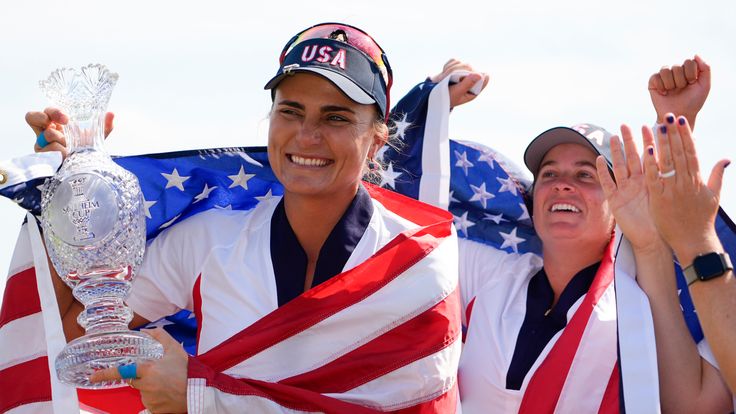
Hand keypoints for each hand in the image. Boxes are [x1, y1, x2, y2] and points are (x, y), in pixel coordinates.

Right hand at [26, 107, 113, 158]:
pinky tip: (66, 158)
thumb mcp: (96, 138)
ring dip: (60, 141)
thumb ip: (104, 127)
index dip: (53, 111)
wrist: (84, 173)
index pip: (47, 111)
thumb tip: (112, 114)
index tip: (66, 118)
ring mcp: (41, 145)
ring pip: (44, 136)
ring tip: (71, 148)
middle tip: (64, 122)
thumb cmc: (85, 151)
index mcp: (56, 124)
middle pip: (32, 116)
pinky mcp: (41, 158)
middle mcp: (45, 132)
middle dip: (47, 117)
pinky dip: (59, 154)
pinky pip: (47, 152)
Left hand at [90, 328, 187, 412]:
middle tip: (158, 374)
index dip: (105, 374)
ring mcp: (148, 399)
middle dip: (142, 376)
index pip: (122, 371)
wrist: (198, 391)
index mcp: (147, 370)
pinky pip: (149, 402)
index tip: (93, 376)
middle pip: (134, 380)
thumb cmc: (186, 370)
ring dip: (149, 387)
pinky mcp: (153, 409)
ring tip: (166, 384)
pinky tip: (166, 393)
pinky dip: (155, 397)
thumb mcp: (175, 349)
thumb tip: (147, 330)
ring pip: (142, 391)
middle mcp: (145, 385)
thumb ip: (160, 336)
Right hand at [429, 59, 489, 107]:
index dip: (473, 76)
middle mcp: (472, 79)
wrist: (435, 96)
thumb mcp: (457, 93)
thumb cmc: (447, 98)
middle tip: (442, 79)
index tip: (460, 80)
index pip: (483, 76)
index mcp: (475, 89)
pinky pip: (454, 61)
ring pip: (459, 62)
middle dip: (453, 72)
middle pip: (468, 66)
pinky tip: (443, 75)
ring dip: (448, 70)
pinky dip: (446, 67)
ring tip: (440, 79)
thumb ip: (467, 84)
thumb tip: (479, 75)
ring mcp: (465, 71)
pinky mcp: (458, 66)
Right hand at [596, 125, 663, 253]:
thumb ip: (668, 176)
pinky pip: (607, 183)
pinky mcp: (615, 200)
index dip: (648, 141)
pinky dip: (603, 172)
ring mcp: (625, 190)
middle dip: (629, 141)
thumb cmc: (663, 219)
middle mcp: (637, 183)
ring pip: (619, 167)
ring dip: (616, 153)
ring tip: (613, 137)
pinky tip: (598, 159)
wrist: (653, 239)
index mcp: (651, 180)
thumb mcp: (668, 194)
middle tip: (625, 125)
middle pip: (632, 158)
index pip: (649, 156)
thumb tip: (678, 156)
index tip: (647, 125)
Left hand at [642, 114, 728, 264]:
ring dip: (662, 142)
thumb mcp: (714, 195)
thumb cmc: (702, 219)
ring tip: (656, 125)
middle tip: (667, 115)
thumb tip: (726, 159)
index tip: (681, 121)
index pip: (690, 152)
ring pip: (667, 161)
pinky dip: (651, 164)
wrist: (694, 241)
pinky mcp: (660, 198)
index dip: (685, 135)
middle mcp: (685, 182)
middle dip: (673, 133)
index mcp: (697, 179)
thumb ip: (717, 175)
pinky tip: (648, 149)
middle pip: (678, 153)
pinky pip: (654, 178)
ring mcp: (672, 190)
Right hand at [648, 55, 709, 127]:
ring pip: (665, 70)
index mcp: (688, 69)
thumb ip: (705, 68)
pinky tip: (664, 93)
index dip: (691, 74)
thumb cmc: (693, 102)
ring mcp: (663, 76)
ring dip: (671, 84)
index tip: (692, 84)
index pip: (689, 61)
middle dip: (681, 81)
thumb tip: (695, 55)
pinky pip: (655, 77)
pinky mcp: (653, 82)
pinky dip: (661, 86)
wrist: (679, 115)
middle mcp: (675, 70)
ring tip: (672, 91)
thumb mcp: (705, 85)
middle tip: (681, 90)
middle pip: (677, 66)